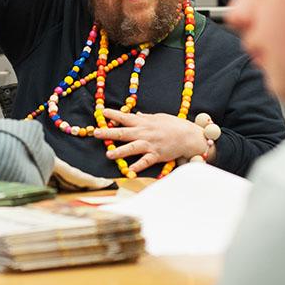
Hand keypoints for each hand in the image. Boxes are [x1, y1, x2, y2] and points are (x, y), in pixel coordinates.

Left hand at [94, 109, 211, 175]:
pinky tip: (129, 172)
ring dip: (120, 151)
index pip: (125, 117)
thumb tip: (135, 114)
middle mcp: (144, 133)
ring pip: (132, 147)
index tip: (101, 112)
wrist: (189, 136)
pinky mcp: (156, 155)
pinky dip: (137, 167)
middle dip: (109, 133)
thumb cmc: (174, 125)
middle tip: (96, 133)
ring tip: (109, 155)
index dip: (113, 114)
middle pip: (123, 132)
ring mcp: (150, 144)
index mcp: (144, 122)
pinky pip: (145, 161)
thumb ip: (145, 117)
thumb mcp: (158, 118)